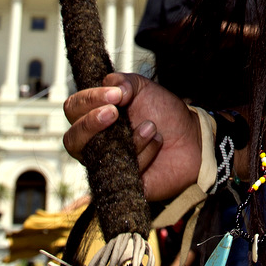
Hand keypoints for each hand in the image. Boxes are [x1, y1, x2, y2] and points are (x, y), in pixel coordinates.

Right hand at [63, 72, 201, 201]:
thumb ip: (123, 82)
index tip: (115, 94)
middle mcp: (94, 143)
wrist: (192, 136)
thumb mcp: (142, 88)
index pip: (74, 108)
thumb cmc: (163, 112)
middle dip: (91, 124)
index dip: (89, 99)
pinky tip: (157, 142)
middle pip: (72, 139)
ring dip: (129, 138)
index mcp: (94, 116)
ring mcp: (106, 165)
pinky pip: (123, 173)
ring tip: (151, 127)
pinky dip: (143, 154)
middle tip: (115, 113)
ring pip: (98, 157)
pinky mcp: (122, 183)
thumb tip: (113, 89)